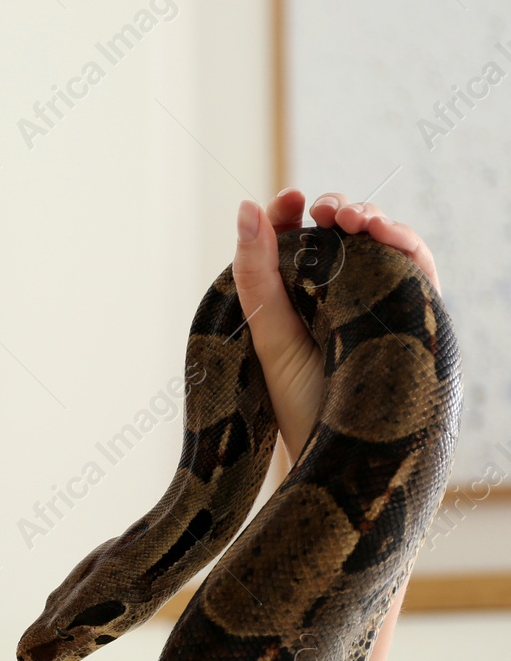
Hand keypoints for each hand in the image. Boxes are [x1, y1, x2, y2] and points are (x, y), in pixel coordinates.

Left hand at [231, 189, 440, 463]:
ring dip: (371, 220)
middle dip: (334, 212)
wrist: (343, 459)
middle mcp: (338, 298)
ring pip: (379, 246)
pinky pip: (416, 268)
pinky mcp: (411, 315)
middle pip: (340, 237)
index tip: (290, 200)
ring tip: (355, 218)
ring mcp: (376, 305)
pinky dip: (405, 242)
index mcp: (296, 300)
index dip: (290, 216)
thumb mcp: (269, 335)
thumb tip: (244, 206)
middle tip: (325, 210)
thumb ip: (255, 273)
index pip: (293, 243)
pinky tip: (386, 234)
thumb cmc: (300, 405)